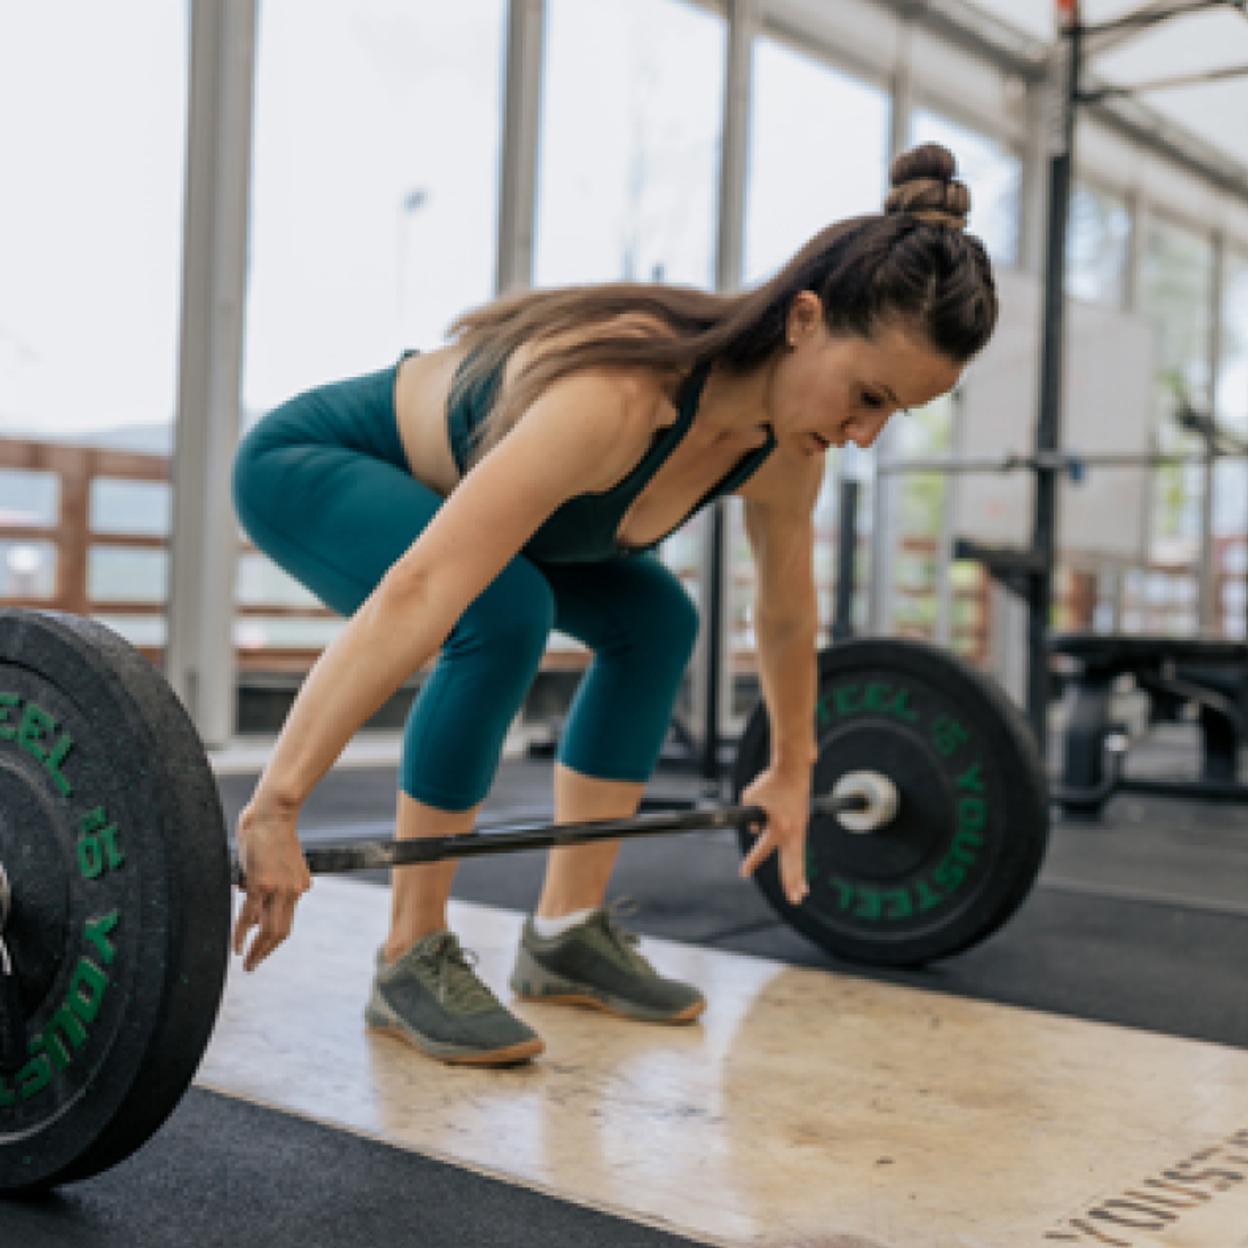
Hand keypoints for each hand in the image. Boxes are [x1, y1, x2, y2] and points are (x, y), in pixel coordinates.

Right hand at [232, 796, 311, 971]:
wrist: (274, 814)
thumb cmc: (276, 833)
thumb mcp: (291, 860)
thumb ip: (290, 879)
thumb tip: (292, 896)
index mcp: (299, 886)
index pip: (287, 919)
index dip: (273, 936)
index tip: (262, 946)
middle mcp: (292, 891)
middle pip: (281, 931)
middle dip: (266, 951)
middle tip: (254, 965)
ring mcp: (277, 889)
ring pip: (268, 929)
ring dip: (256, 950)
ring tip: (247, 963)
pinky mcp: (261, 884)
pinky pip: (249, 916)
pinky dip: (241, 935)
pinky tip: (236, 947)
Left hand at [738, 767, 811, 906]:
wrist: (792, 768)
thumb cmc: (769, 782)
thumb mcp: (750, 798)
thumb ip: (750, 818)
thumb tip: (756, 831)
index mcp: (777, 827)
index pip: (761, 850)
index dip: (751, 862)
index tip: (743, 872)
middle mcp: (791, 832)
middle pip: (791, 863)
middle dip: (790, 883)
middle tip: (793, 900)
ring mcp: (800, 829)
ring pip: (799, 859)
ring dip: (799, 877)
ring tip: (800, 894)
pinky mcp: (803, 824)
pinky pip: (798, 846)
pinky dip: (798, 860)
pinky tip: (798, 875)